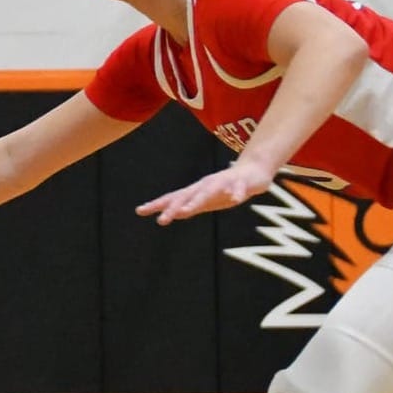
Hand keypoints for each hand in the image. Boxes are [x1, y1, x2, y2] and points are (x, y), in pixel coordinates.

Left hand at [135, 162, 275, 224]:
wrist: (253, 171)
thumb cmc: (226, 188)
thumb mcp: (207, 200)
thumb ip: (190, 206)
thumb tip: (173, 213)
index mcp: (196, 191)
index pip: (173, 198)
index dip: (157, 204)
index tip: (140, 211)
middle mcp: (206, 185)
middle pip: (186, 197)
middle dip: (173, 208)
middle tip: (161, 221)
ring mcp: (223, 183)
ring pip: (208, 192)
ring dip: (196, 201)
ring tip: (184, 212)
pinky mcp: (241, 183)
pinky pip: (239, 189)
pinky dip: (235, 193)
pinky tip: (234, 198)